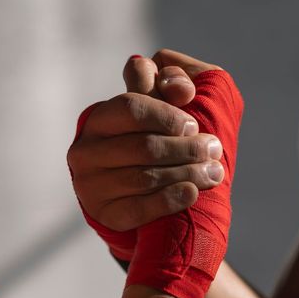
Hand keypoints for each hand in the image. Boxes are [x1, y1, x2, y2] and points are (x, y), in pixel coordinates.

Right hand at [67, 59, 226, 259]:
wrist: (142, 192)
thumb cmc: (157, 138)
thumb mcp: (165, 104)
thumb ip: (172, 84)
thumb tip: (180, 88)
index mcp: (99, 118)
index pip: (131, 107)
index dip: (167, 115)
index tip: (194, 125)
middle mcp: (86, 150)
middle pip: (143, 146)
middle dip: (186, 148)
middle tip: (213, 150)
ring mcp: (90, 185)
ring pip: (144, 178)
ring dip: (187, 174)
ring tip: (213, 173)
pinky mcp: (102, 214)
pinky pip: (137, 209)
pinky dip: (169, 200)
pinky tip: (191, 193)